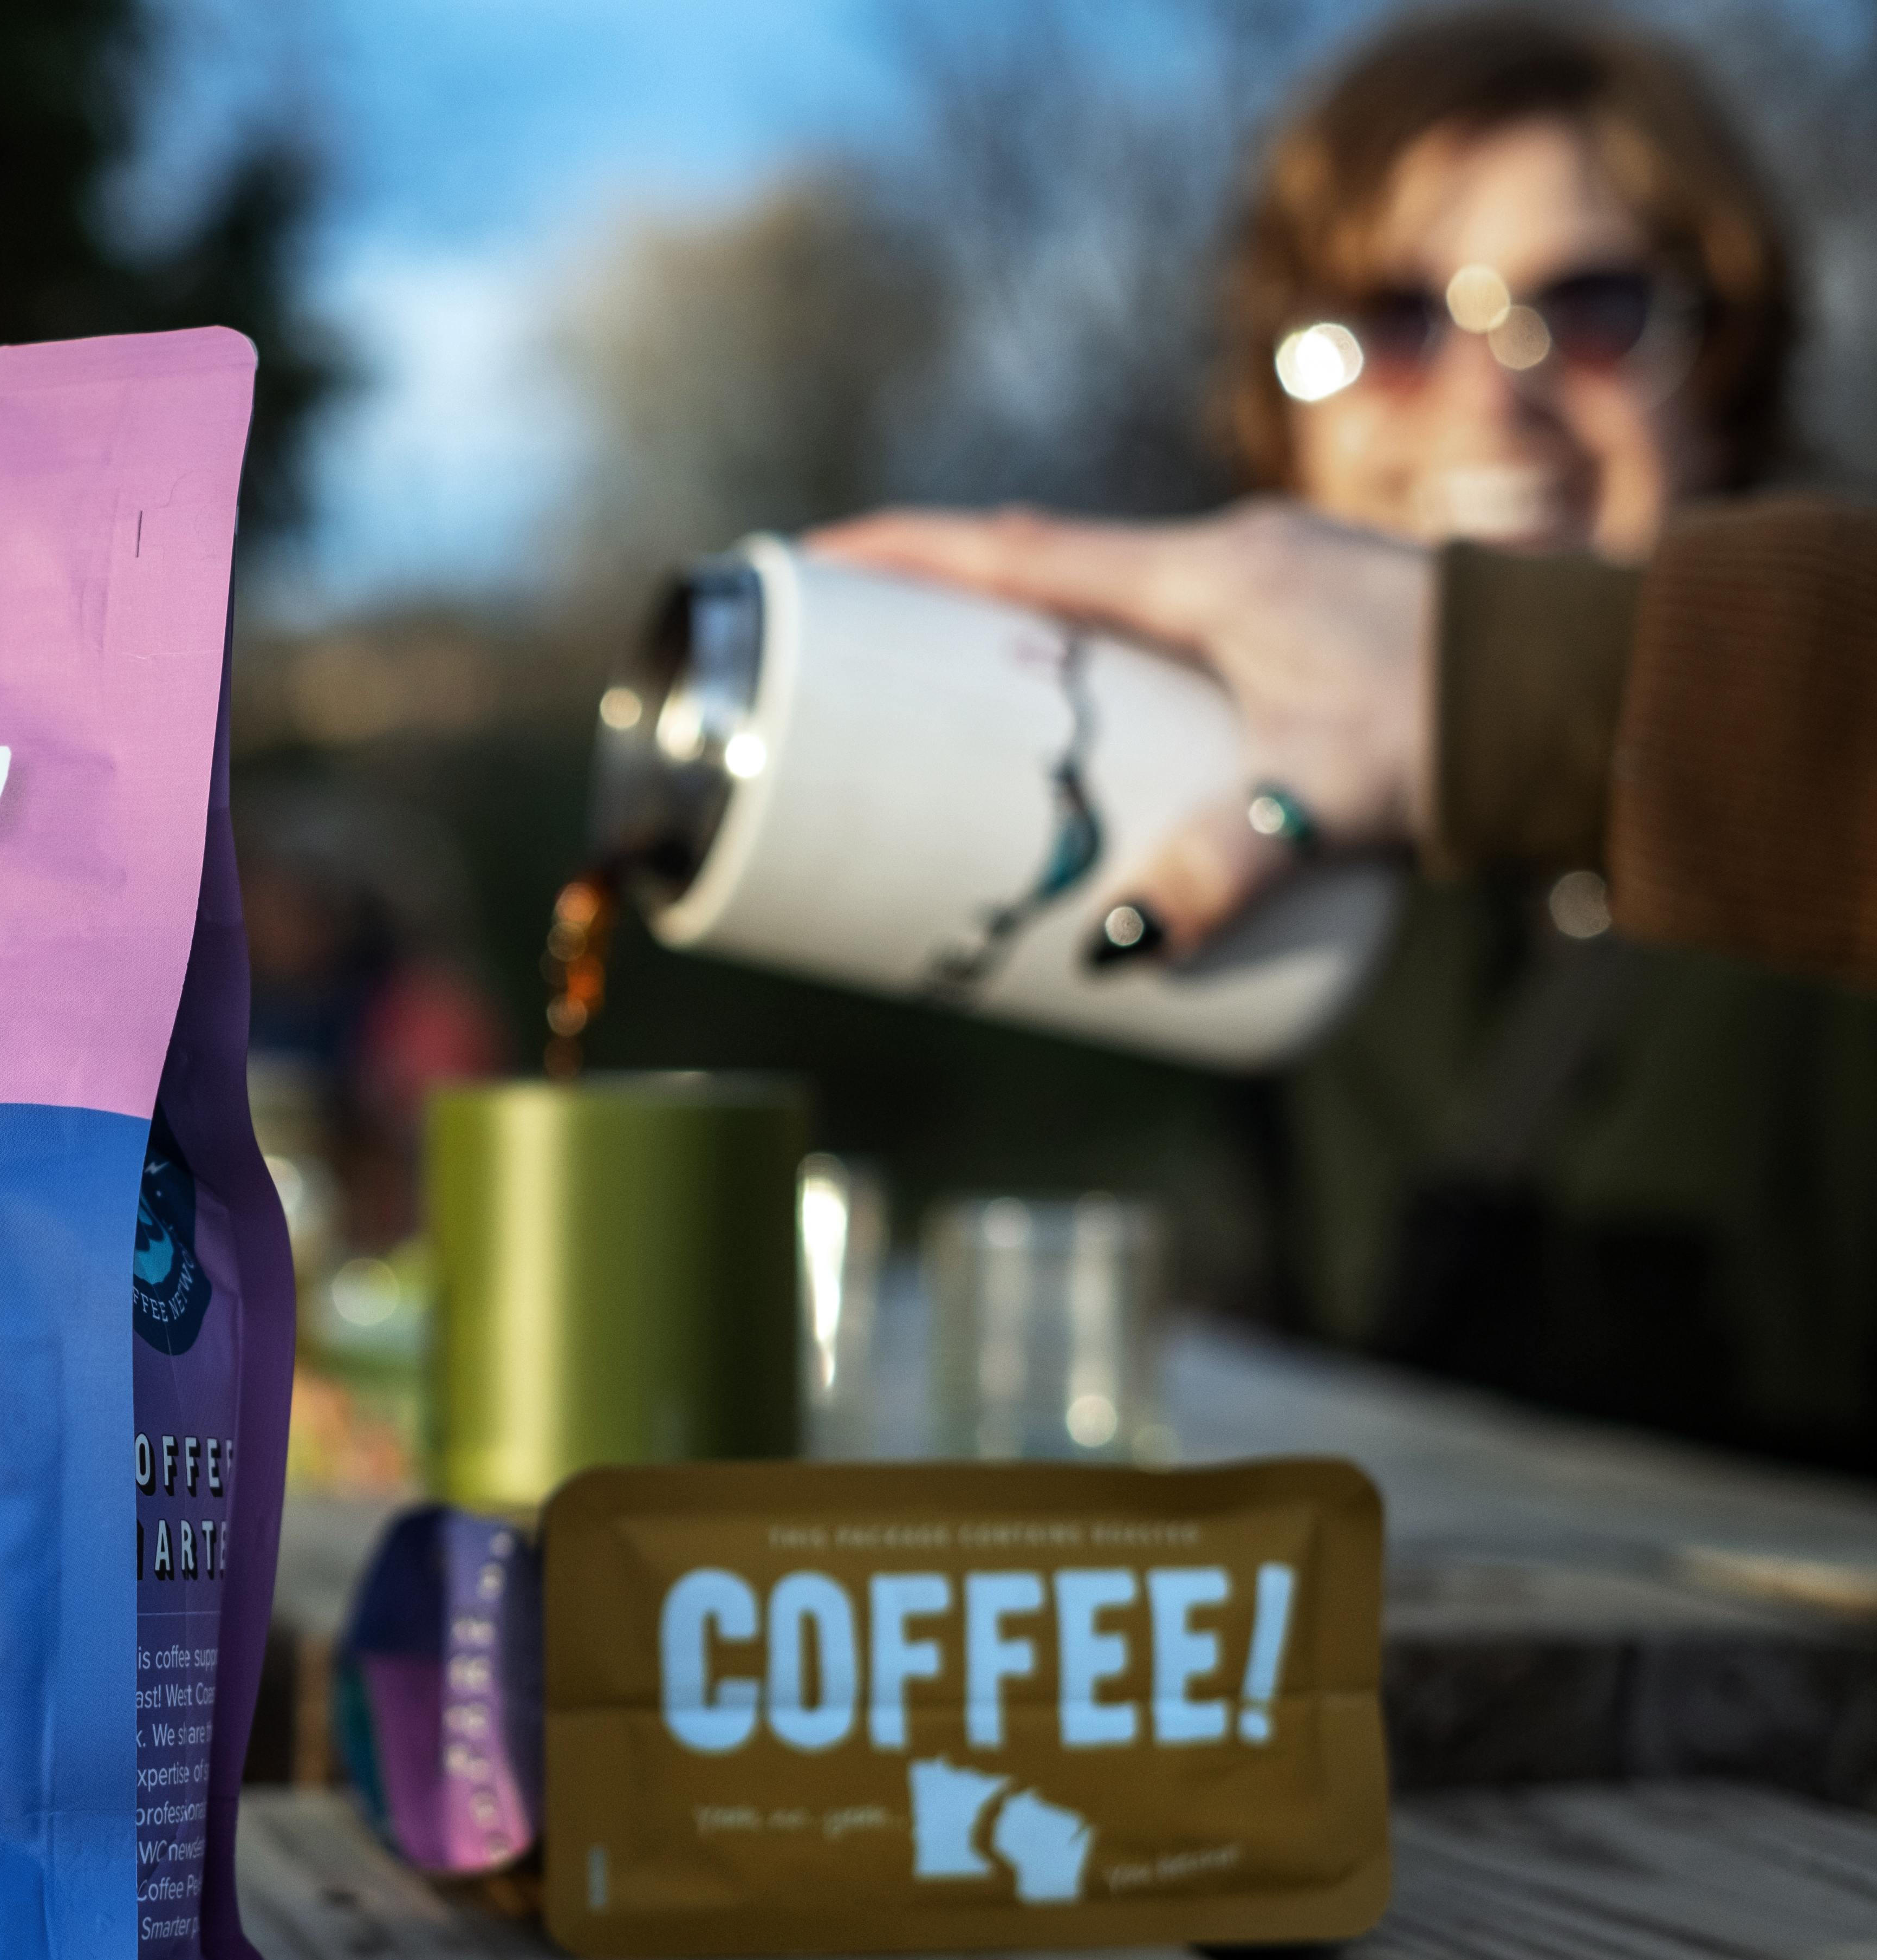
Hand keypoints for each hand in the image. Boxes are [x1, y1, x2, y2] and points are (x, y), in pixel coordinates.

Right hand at [809, 499, 1431, 959]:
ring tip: (963, 716)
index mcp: (1211, 573)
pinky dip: (1113, 674)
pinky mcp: (1309, 627)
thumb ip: (1220, 871)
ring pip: (1113, 606)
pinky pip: (1172, 638)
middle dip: (947, 608)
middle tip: (861, 661)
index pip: (1020, 549)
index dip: (907, 551)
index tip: (815, 551)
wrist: (1605, 690)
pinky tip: (1104, 735)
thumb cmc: (1471, 721)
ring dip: (1034, 648)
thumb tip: (1109, 948)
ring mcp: (1274, 586)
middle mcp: (1233, 559)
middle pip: (1050, 572)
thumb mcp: (1331, 798)